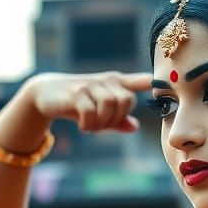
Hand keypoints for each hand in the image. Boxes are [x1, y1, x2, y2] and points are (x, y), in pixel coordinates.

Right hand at [26, 71, 150, 132]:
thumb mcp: (99, 111)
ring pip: (109, 105)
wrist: (45, 94)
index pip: (141, 80)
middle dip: (116, 119)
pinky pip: (91, 112)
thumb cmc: (77, 103)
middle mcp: (106, 81)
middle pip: (127, 101)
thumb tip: (134, 127)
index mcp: (116, 83)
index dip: (154, 83)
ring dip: (102, 123)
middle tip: (102, 126)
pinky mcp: (76, 94)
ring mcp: (90, 86)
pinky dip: (89, 125)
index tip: (162, 86)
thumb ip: (118, 119)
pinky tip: (84, 128)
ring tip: (92, 127)